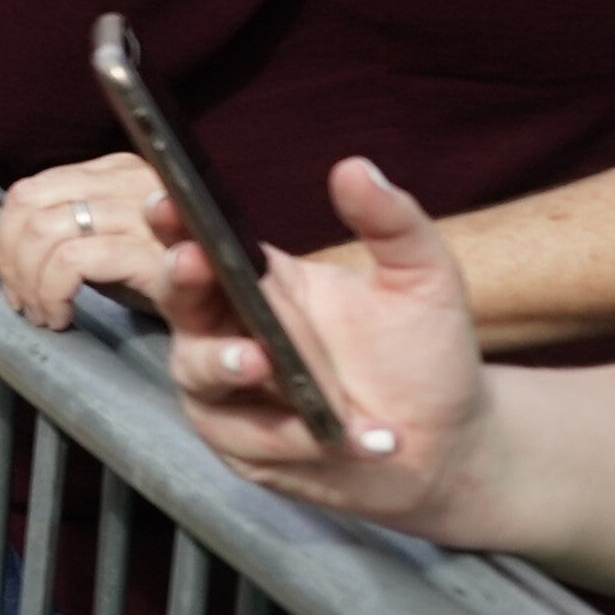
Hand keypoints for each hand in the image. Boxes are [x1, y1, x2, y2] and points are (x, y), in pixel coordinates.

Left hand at [0, 151, 170, 332]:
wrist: (240, 313)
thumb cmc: (166, 280)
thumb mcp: (99, 256)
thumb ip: (39, 247)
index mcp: (119, 171)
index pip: (31, 191)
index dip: (7, 236)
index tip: (10, 277)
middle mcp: (134, 180)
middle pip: (30, 208)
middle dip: (11, 261)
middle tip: (23, 303)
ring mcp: (147, 213)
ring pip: (45, 233)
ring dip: (29, 283)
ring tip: (44, 314)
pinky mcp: (154, 253)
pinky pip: (72, 261)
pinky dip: (52, 292)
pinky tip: (62, 317)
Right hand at [154, 156, 471, 526]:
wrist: (446, 446)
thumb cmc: (426, 357)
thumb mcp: (423, 281)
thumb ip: (392, 223)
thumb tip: (355, 167)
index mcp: (263, 284)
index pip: (203, 244)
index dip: (175, 224)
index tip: (167, 200)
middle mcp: (230, 333)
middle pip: (180, 302)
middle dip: (180, 282)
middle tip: (192, 264)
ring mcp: (229, 393)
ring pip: (200, 372)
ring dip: (228, 364)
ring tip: (264, 361)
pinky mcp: (243, 447)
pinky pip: (248, 437)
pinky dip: (296, 436)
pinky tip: (350, 437)